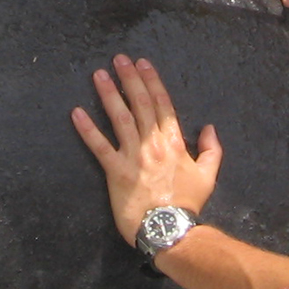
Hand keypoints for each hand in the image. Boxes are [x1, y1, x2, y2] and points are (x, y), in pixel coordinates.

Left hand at [71, 55, 223, 246]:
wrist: (170, 229)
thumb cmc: (188, 204)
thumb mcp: (208, 176)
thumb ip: (211, 150)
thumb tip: (209, 128)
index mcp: (174, 143)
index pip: (162, 105)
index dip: (152, 82)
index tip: (143, 64)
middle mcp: (153, 144)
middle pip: (141, 105)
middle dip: (130, 79)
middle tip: (119, 59)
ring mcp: (134, 157)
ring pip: (120, 119)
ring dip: (109, 95)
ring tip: (99, 75)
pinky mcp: (116, 172)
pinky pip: (100, 147)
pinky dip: (88, 130)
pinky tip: (76, 113)